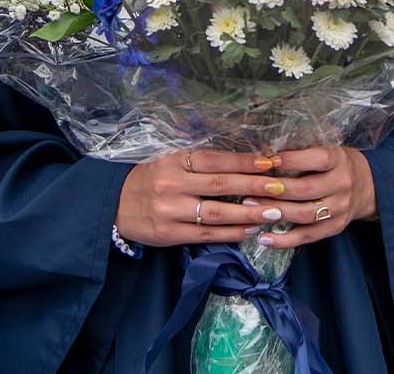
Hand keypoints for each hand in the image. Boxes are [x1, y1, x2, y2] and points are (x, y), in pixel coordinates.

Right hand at [115, 149, 286, 247]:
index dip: (243, 161)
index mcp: (173, 161)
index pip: (214, 160)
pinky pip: (207, 234)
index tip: (270, 162)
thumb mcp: (166, 161)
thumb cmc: (147, 180)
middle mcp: (172, 184)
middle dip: (255, 186)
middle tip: (282, 187)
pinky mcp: (170, 234)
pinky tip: (250, 230)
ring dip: (249, 213)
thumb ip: (196, 161)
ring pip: (217, 213)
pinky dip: (231, 233)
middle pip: (220, 185)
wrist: (112, 205)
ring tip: (273, 212)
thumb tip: (239, 161)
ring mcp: (171, 211)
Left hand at [238, 147, 377, 250]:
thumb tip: (262, 152)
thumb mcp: (325, 148)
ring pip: (306, 214)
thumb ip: (300, 150)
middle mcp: (342, 184)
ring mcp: (341, 208)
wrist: (368, 186)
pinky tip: (264, 239)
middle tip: (250, 190)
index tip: (266, 161)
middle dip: (276, 190)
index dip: (290, 160)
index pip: (316, 159)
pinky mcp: (336, 227)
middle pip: (307, 190)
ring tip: (251, 210)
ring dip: (276, 213)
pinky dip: (285, 240)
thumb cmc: (335, 163)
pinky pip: (309, 236)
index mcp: (338, 159)